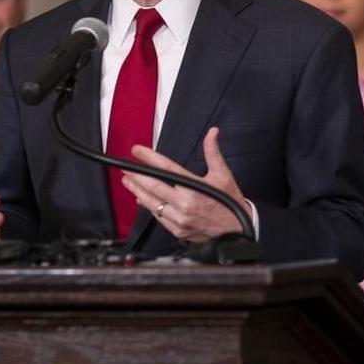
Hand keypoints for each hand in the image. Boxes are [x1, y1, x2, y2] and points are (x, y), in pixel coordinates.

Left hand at [122, 127, 251, 241]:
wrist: (238, 230)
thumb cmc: (230, 201)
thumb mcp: (223, 175)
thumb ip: (213, 152)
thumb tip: (212, 133)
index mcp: (195, 188)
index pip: (167, 168)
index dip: (150, 158)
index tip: (138, 151)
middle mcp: (185, 204)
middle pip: (154, 187)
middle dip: (137, 176)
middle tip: (126, 168)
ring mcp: (180, 219)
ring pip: (152, 203)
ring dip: (138, 191)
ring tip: (128, 182)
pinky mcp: (178, 230)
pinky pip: (159, 217)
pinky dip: (149, 207)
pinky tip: (143, 199)